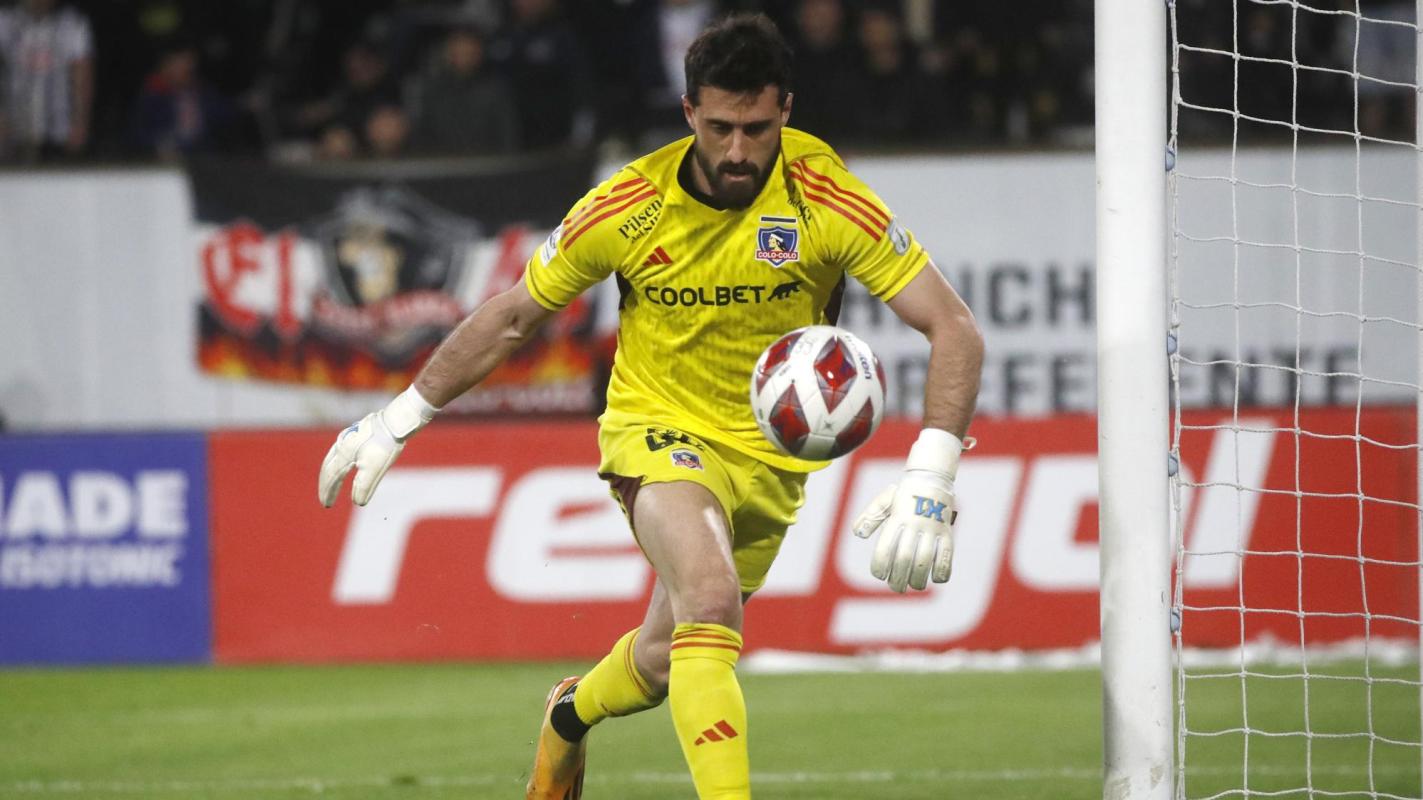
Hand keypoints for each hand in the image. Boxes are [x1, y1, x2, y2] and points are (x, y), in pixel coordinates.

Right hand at [318, 386, 436, 506]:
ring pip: (334, 457)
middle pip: (328, 467)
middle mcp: (342, 445)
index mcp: (343, 454)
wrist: (396, 420)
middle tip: (325, 497)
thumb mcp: (375, 469)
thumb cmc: (385, 444)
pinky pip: (342, 450)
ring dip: (331, 472)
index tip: (326, 504)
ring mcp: (349, 437)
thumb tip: (358, 502)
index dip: (328, 491)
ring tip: (331, 481)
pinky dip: (339, 461)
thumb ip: (364, 486)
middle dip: (326, 483)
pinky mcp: (358, 432)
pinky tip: (347, 461)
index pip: (331, 477)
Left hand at [851, 429, 964, 592]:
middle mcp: (914, 524)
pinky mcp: (947, 531)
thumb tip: (859, 534)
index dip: (881, 566)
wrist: (931, 478)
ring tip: (914, 586)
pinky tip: (936, 579)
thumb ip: (870, 517)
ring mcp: (932, 528)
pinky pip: (947, 555)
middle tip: (896, 588)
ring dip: (919, 579)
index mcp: (896, 518)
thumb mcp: (884, 502)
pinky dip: (943, 571)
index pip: (885, 548)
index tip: (880, 576)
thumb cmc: (903, 495)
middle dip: (898, 578)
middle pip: (904, 558)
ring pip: (925, 560)